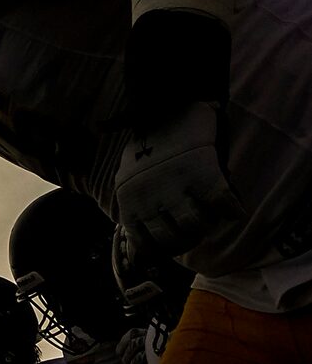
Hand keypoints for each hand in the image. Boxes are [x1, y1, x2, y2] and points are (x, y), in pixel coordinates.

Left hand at [113, 104, 243, 263]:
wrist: (161, 109)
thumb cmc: (146, 147)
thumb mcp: (129, 180)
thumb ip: (137, 211)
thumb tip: (137, 254)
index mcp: (130, 202)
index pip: (145, 247)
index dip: (163, 250)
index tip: (174, 244)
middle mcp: (151, 199)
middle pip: (175, 240)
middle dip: (188, 240)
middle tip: (197, 228)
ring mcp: (176, 188)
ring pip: (196, 226)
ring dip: (208, 225)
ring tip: (211, 216)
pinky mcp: (202, 175)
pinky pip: (223, 205)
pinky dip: (232, 209)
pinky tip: (233, 207)